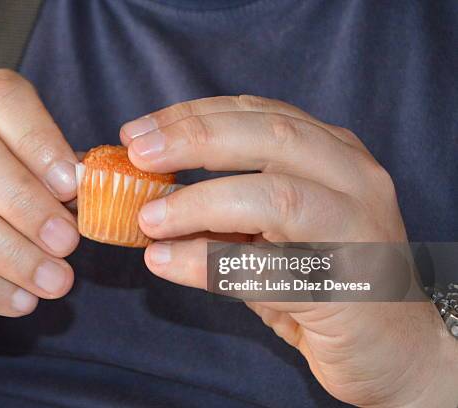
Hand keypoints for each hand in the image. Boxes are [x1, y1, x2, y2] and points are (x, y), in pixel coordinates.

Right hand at [0, 69, 78, 334]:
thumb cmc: (2, 206)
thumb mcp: (37, 183)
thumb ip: (60, 182)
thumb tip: (93, 192)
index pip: (2, 99)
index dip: (39, 141)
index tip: (71, 186)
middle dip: (25, 203)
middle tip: (68, 244)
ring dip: (9, 252)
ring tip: (55, 282)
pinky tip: (22, 301)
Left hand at [120, 96, 457, 406]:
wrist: (392, 346)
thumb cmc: (320, 278)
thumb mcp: (271, 228)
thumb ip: (223, 208)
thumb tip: (148, 200)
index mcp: (332, 152)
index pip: (258, 113)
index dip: (193, 115)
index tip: (137, 131)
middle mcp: (354, 178)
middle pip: (272, 136)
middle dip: (195, 139)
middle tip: (138, 156)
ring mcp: (359, 228)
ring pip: (277, 196)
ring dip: (201, 203)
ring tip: (149, 219)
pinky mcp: (351, 285)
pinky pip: (271, 269)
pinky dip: (208, 264)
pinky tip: (166, 262)